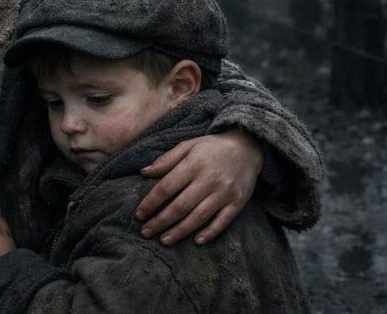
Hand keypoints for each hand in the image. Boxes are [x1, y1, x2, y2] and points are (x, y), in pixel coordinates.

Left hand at [135, 129, 262, 245]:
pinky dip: (210, 233)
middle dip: (161, 221)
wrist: (247, 148)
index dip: (151, 203)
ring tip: (164, 240)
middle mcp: (209, 180)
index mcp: (193, 164)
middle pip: (180, 206)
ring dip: (180, 231)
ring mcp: (225, 193)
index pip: (166, 187)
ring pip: (199, 217)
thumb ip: (166, 159)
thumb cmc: (211, 147)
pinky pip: (223, 222)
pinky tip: (196, 242)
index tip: (139, 215)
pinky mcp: (238, 203)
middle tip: (146, 232)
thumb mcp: (188, 145)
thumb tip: (144, 172)